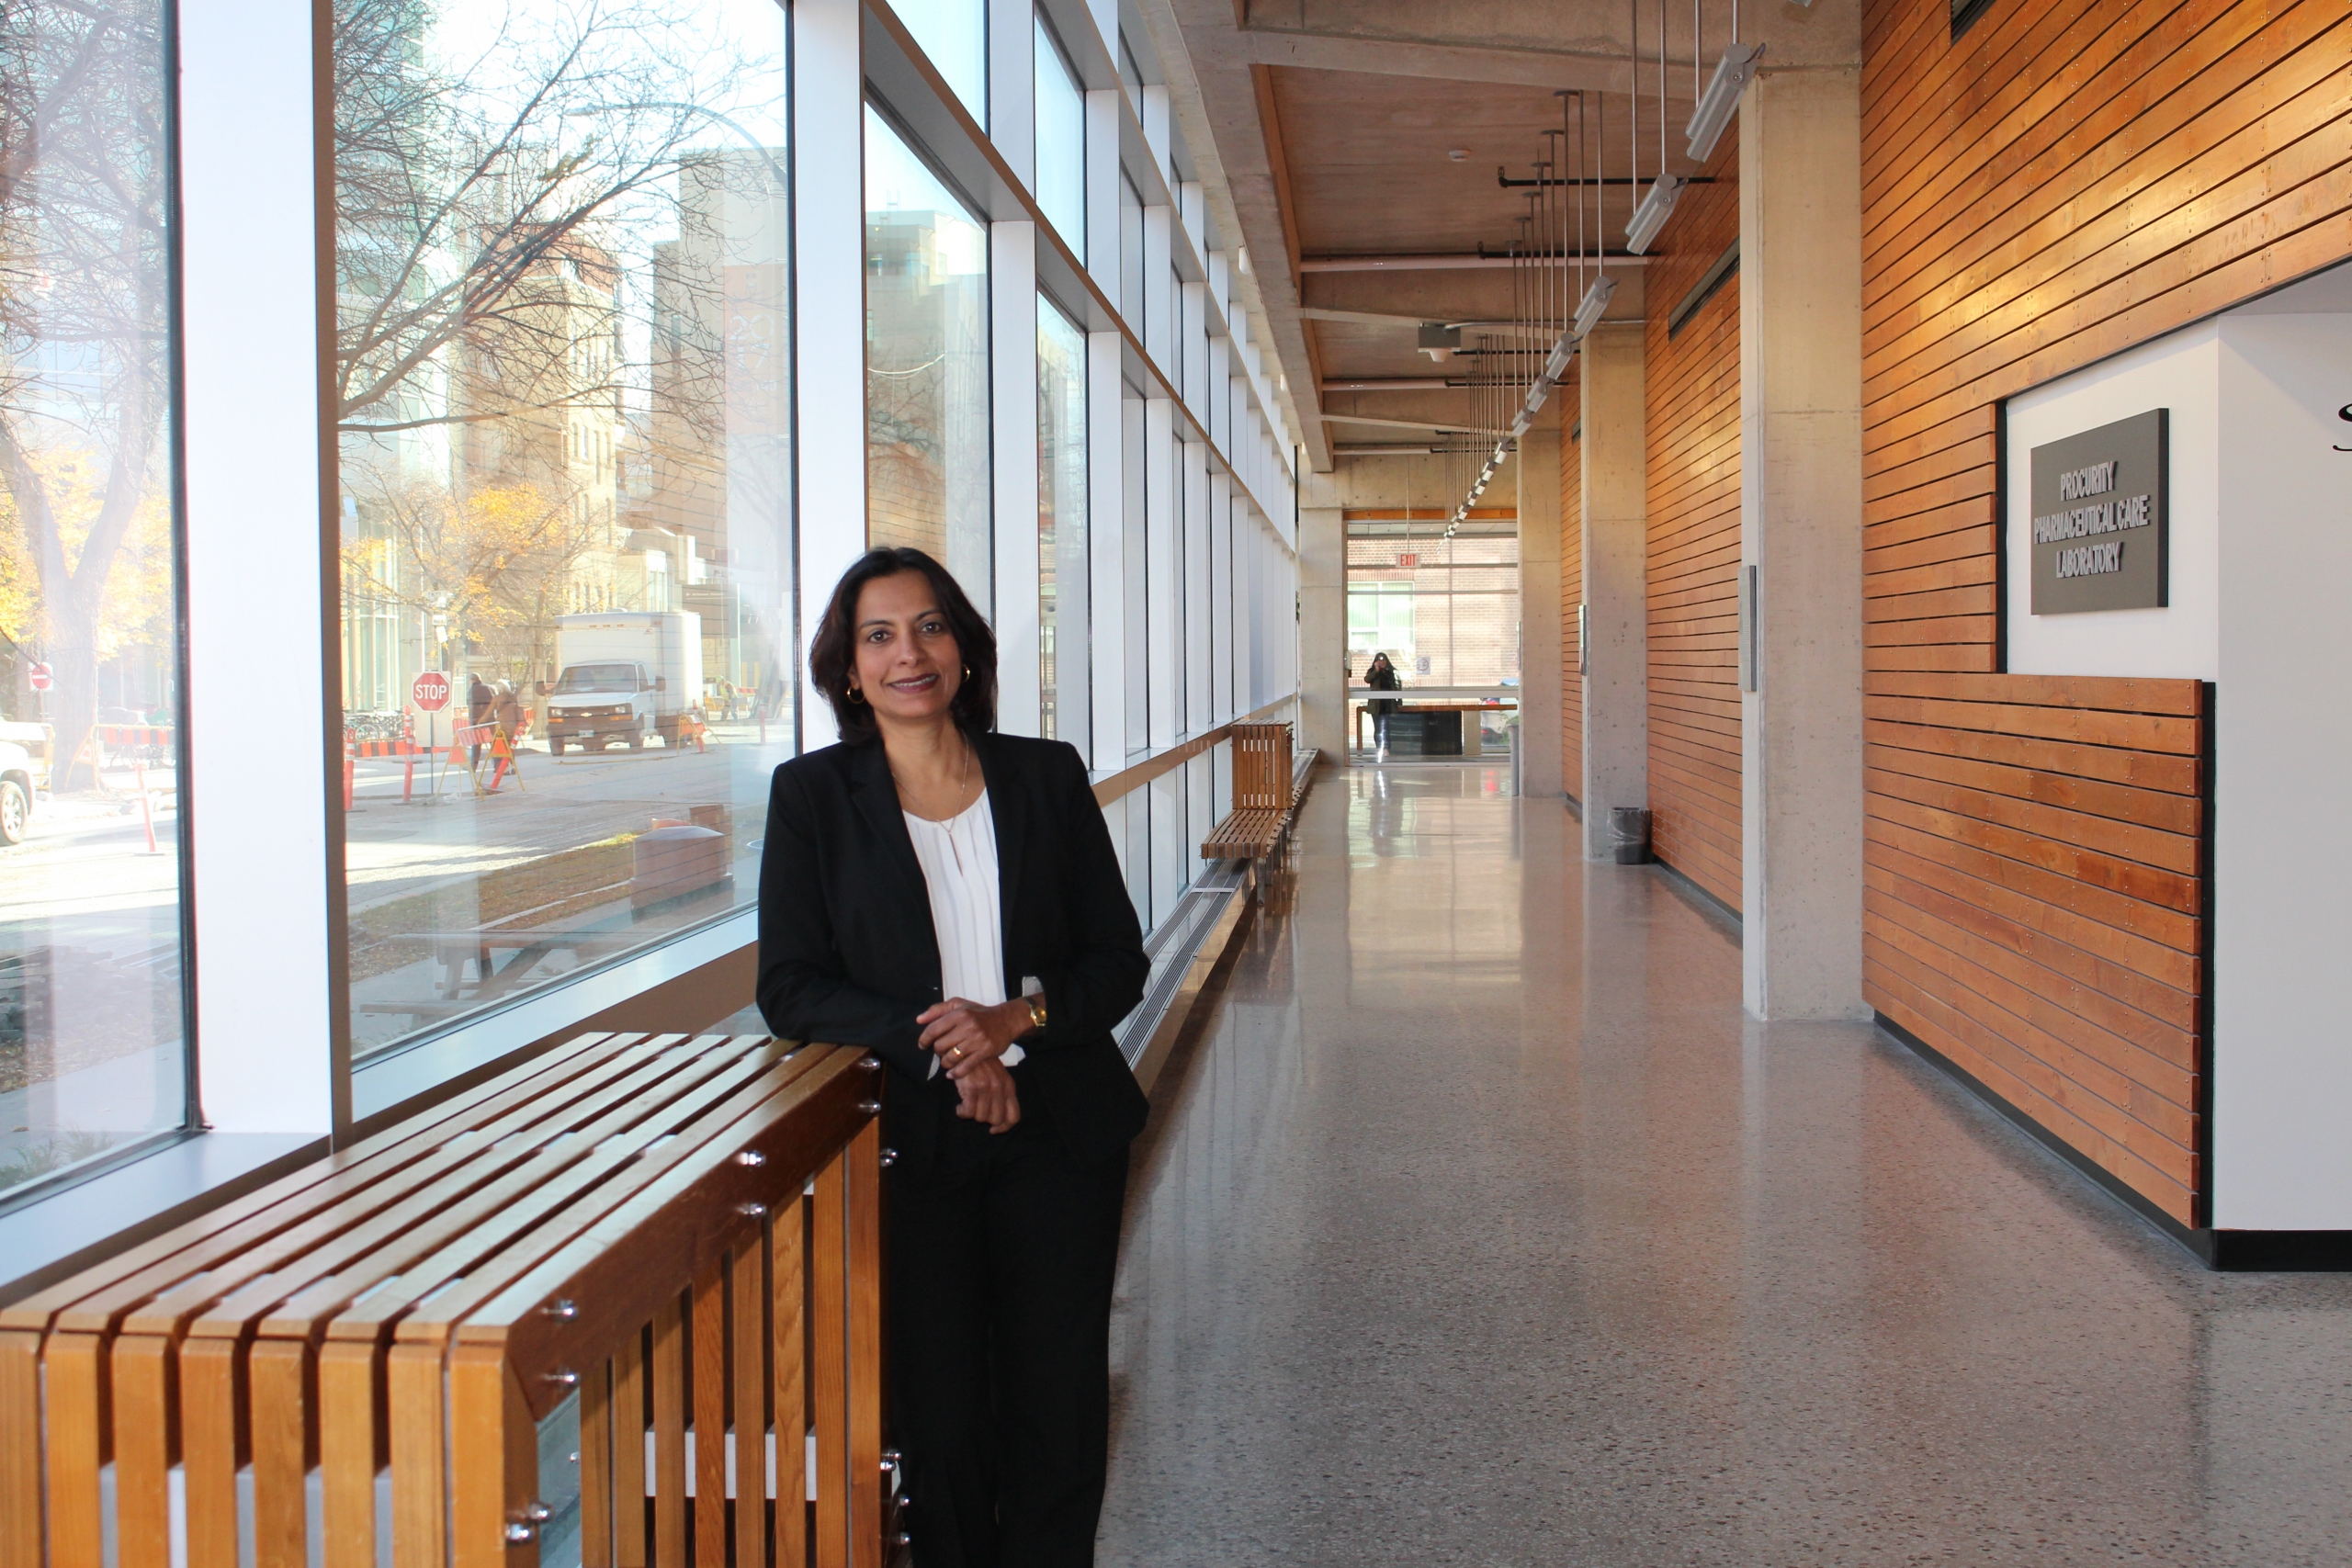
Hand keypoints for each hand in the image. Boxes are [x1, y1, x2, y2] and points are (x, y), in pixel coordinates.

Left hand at [917, 997, 1032, 1080]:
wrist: (1005, 1021)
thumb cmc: (979, 1013)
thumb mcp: (959, 1005)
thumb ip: (938, 1010)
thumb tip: (919, 1020)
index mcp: (959, 1013)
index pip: (934, 1029)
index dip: (924, 1039)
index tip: (922, 1045)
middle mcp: (967, 1026)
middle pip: (941, 1045)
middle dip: (937, 1051)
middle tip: (941, 1051)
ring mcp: (977, 1040)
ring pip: (951, 1057)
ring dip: (945, 1063)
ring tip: (947, 1061)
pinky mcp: (985, 1052)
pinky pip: (965, 1067)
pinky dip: (956, 1073)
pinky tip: (952, 1074)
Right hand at [950, 1056, 1020, 1132]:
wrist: (965, 1049)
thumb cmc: (981, 1066)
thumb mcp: (998, 1077)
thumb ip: (1002, 1096)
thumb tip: (997, 1121)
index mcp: (1009, 1086)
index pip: (1014, 1117)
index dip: (1004, 1128)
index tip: (993, 1130)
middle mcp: (1000, 1088)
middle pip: (996, 1120)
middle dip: (984, 1120)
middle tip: (976, 1112)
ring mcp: (987, 1088)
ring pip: (981, 1117)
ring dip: (971, 1115)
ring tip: (966, 1105)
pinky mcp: (972, 1088)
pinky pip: (967, 1112)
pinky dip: (962, 1113)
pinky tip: (959, 1107)